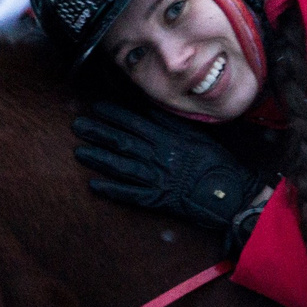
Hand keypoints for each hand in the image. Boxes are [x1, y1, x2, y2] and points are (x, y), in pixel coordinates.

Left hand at [74, 101, 271, 242]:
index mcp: (168, 139)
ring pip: (121, 166)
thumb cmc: (215, 162)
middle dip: (98, 133)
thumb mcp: (196, 136)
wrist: (229, 193)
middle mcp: (158, 157)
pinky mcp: (157, 199)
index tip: (96, 107)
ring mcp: (156, 179)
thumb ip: (172, 123)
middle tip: (77, 125)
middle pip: (123, 142)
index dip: (114, 115)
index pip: (135, 123)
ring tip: (79, 151)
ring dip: (98, 158)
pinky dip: (111, 190)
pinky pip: (130, 194)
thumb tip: (150, 109)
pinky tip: (94, 185)